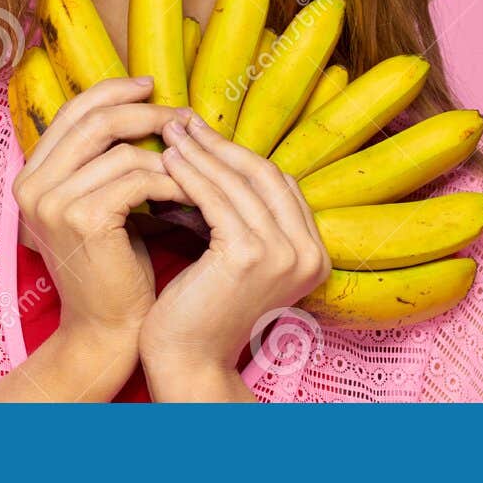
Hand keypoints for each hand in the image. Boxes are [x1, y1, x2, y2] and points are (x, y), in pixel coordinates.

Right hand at [12, 76, 191, 349]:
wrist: (105, 330)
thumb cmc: (114, 267)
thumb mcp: (102, 204)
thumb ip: (106, 161)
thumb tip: (149, 106)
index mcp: (31, 175)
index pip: (72, 112)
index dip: (113, 92)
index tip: (152, 86)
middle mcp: (31, 184)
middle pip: (94, 120)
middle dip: (146, 112)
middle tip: (185, 115)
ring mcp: (52, 201)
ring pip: (121, 150)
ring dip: (168, 154)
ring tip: (198, 163)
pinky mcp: (82, 218)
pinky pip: (137, 180)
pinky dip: (172, 182)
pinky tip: (193, 193)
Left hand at [138, 110, 330, 391]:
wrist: (188, 363)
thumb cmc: (202, 309)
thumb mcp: (236, 256)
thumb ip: (241, 214)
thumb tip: (213, 153)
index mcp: (314, 254)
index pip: (279, 184)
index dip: (240, 154)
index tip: (204, 133)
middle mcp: (309, 254)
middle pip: (264, 176)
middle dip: (221, 144)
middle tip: (184, 120)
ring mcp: (283, 254)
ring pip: (238, 183)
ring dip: (201, 152)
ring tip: (171, 133)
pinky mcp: (249, 255)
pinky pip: (215, 200)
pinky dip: (191, 174)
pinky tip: (168, 160)